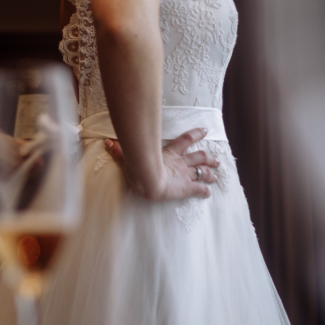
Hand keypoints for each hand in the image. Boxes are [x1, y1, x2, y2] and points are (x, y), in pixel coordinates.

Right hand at [104, 127, 219, 200]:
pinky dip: (205, 191)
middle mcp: (181, 163)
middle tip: (217, 159)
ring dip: (211, 173)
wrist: (148, 181)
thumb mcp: (129, 157)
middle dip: (209, 158)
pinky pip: (199, 190)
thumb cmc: (139, 167)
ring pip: (203, 172)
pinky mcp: (187, 188)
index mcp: (170, 153)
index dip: (196, 134)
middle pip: (199, 157)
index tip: (205, 130)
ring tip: (217, 175)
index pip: (186, 140)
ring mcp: (185, 175)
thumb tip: (107, 142)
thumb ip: (119, 150)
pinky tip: (208, 194)